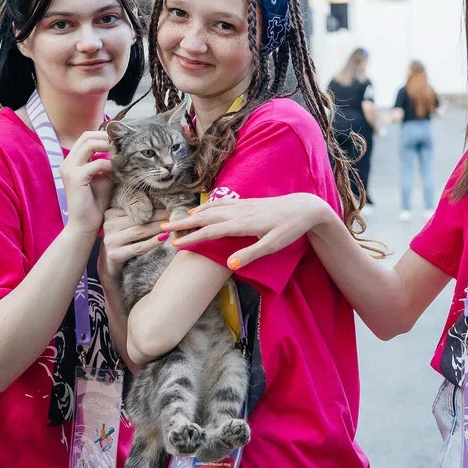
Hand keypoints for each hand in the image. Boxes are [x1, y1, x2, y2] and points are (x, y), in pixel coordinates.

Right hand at [60, 130, 112, 234]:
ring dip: (107, 146)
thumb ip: (108, 164)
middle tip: (122, 142)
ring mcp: (69, 169)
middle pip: (86, 136)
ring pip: (89, 144)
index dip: (103, 134)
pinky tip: (117, 170)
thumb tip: (122, 151)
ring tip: (121, 152)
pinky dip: (108, 164)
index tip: (120, 139)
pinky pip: (95, 163)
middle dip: (106, 136)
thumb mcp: (103, 178)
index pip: (86, 138)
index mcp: (73, 161)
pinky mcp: (75, 178)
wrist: (85, 225)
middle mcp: (68, 162)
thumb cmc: (95, 203)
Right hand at [101, 207, 168, 278]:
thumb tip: (162, 205)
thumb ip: (137, 216)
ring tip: (172, 225)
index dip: (154, 208)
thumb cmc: (123, 244)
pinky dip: (153, 242)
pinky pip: (138, 247)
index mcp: (110, 214)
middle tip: (175, 214)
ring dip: (158, 227)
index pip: (136, 208)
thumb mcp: (126, 226)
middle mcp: (108, 225)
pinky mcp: (114, 254)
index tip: (169, 206)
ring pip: (140, 231)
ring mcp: (110, 240)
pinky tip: (164, 238)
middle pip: (139, 219)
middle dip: (159, 217)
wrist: (111, 267)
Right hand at [162, 194, 334, 268]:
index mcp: (241, 224)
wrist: (304, 207)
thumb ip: (250, 254)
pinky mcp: (246, 202)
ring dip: (192, 215)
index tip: (173, 245)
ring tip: (177, 220)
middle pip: (204, 217)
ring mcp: (241, 205)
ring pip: (210, 209)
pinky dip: (206, 207)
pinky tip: (201, 209)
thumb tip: (228, 264)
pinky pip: (220, 203)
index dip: (190, 239)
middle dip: (182, 223)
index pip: (209, 231)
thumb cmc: (289, 229)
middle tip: (163, 228)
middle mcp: (237, 212)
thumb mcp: (272, 246)